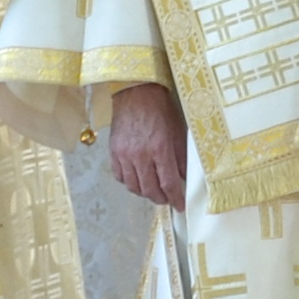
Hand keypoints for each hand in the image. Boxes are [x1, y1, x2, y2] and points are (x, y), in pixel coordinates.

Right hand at [107, 82, 188, 208]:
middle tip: (166, 199)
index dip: (175, 198)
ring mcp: (124, 155)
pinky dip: (129, 182)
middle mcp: (141, 155)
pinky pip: (120, 177)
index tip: (179, 205)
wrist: (136, 93)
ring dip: (145, 193)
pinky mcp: (114, 152)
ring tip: (152, 190)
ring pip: (134, 187)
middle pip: (150, 190)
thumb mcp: (178, 132)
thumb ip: (181, 158)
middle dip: (160, 199)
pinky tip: (137, 179)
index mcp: (160, 149)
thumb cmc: (160, 110)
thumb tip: (184, 178)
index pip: (168, 184)